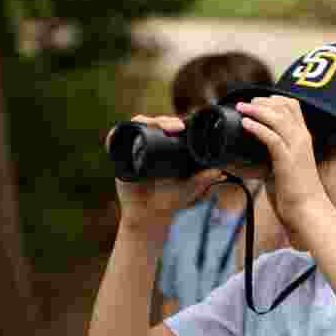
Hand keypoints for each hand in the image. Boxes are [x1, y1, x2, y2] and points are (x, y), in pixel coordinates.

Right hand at [107, 115, 223, 228]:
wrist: (147, 215)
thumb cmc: (170, 200)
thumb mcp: (189, 189)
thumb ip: (202, 181)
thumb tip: (219, 171)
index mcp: (168, 147)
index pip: (170, 127)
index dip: (175, 122)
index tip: (183, 126)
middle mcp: (150, 144)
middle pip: (154, 123)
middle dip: (163, 120)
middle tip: (175, 126)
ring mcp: (134, 148)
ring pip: (138, 126)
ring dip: (145, 121)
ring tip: (157, 126)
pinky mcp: (120, 155)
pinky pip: (116, 139)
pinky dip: (116, 133)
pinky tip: (124, 130)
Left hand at [234, 97, 329, 230]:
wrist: (308, 210)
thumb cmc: (295, 193)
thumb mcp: (283, 167)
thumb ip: (272, 156)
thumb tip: (251, 153)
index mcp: (303, 138)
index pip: (292, 107)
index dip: (273, 100)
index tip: (256, 102)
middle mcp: (302, 138)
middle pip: (285, 106)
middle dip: (263, 101)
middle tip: (246, 104)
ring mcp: (296, 148)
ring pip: (278, 117)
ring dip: (256, 110)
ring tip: (241, 108)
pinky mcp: (287, 160)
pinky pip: (271, 137)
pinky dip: (257, 127)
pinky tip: (245, 124)